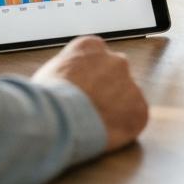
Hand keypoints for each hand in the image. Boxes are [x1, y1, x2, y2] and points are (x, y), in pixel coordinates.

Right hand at [34, 35, 147, 150]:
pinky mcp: (139, 109)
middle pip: (114, 75)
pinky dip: (124, 129)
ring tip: (92, 128)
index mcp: (91, 47)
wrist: (56, 120)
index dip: (88, 78)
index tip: (80, 92)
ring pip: (126, 97)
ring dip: (114, 110)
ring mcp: (130, 84)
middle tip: (87, 112)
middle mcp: (116, 60)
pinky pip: (135, 118)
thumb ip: (68, 72)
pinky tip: (105, 136)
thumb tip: (66, 83)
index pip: (96, 58)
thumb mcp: (49, 74)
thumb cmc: (44, 100)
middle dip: (105, 91)